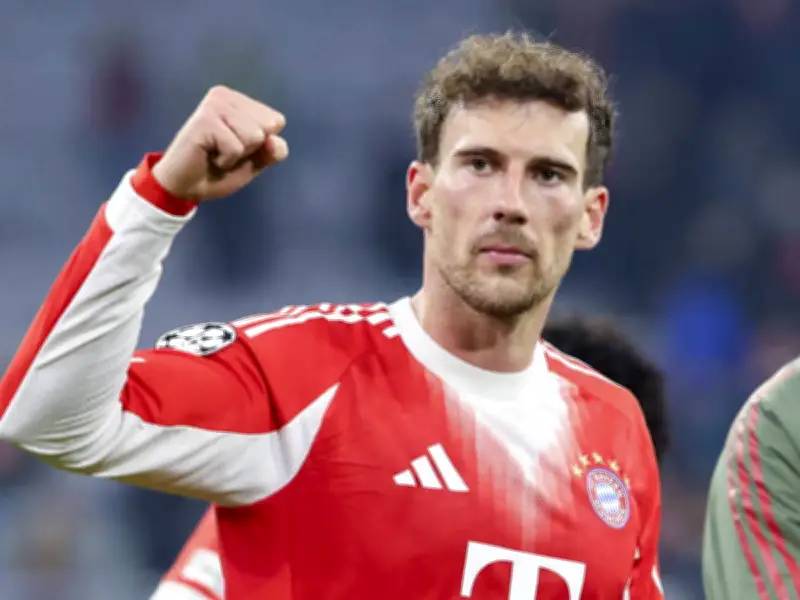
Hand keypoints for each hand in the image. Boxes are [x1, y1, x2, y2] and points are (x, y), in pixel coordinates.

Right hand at [152, 86, 287, 201]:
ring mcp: (214, 105)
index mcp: (240, 101)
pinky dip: (226, 160)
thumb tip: (274, 141)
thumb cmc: (218, 171)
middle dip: (251, 148)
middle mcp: (226, 96)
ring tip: (216, 152)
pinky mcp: (205, 120)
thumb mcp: (255, 162)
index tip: (237, 148)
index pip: (277, 121)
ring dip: (237, 155)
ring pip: (255, 136)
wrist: (185, 186)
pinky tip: (208, 155)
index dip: (263, 145)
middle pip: (268, 126)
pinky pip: (236, 147)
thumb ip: (272, 151)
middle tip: (224, 151)